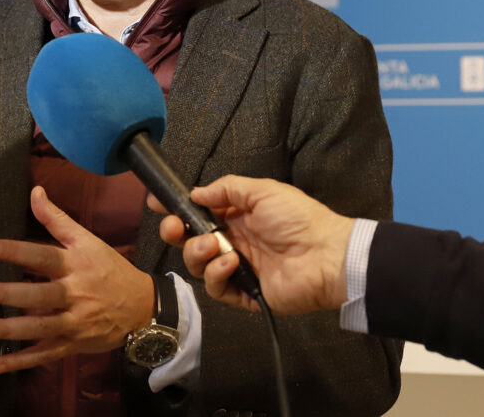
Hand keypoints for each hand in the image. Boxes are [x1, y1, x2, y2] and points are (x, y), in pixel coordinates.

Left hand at [0, 185, 153, 373]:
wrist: (142, 307)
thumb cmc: (109, 269)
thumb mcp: (87, 240)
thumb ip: (56, 219)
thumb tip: (35, 191)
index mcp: (77, 265)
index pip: (44, 256)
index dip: (18, 251)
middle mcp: (76, 294)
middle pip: (39, 295)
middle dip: (9, 294)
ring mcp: (76, 323)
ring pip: (40, 329)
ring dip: (10, 331)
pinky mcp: (75, 345)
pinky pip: (47, 354)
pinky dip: (23, 362)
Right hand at [148, 175, 353, 314]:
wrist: (326, 256)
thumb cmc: (298, 218)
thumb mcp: (262, 191)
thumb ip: (226, 190)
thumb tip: (196, 192)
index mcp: (237, 216)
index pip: (198, 213)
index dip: (176, 209)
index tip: (157, 204)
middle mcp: (233, 241)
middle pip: (189, 240)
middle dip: (175, 233)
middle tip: (173, 229)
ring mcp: (237, 268)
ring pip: (198, 265)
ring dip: (198, 253)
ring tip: (216, 247)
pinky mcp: (243, 294)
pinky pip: (216, 288)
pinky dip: (217, 275)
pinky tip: (232, 264)